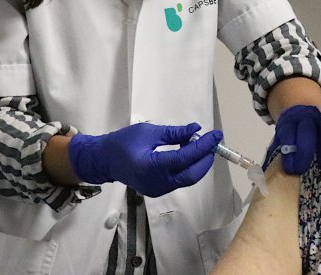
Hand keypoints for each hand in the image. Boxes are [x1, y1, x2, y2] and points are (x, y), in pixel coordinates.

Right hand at [68, 122, 222, 196]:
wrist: (105, 160)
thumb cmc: (123, 142)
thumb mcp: (149, 132)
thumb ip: (174, 133)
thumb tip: (196, 129)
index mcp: (151, 166)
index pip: (184, 158)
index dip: (202, 146)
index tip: (216, 135)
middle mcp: (156, 182)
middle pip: (191, 174)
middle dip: (205, 159)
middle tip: (212, 142)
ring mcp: (157, 190)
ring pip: (187, 179)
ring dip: (198, 163)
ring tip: (200, 145)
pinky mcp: (158, 191)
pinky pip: (179, 181)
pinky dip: (188, 168)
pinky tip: (189, 155)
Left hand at [264, 105, 320, 173]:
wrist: (300, 114)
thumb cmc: (290, 137)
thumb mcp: (280, 142)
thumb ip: (276, 157)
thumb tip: (267, 182)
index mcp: (289, 124)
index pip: (288, 133)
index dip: (290, 150)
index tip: (291, 169)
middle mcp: (306, 118)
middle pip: (307, 129)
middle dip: (306, 150)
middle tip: (305, 169)